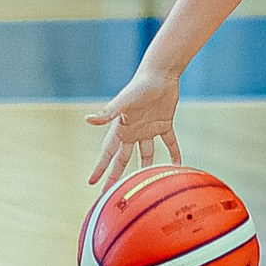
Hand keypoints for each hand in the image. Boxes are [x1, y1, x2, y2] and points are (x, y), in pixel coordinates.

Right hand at [86, 67, 183, 189]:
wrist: (159, 74)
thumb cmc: (139, 86)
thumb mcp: (122, 102)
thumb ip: (107, 113)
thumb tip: (88, 120)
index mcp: (121, 128)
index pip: (108, 153)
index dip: (101, 168)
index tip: (92, 182)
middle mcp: (133, 131)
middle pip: (123, 158)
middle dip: (116, 174)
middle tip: (109, 191)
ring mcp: (148, 128)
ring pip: (146, 153)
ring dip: (145, 167)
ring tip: (143, 183)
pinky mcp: (164, 123)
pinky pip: (169, 142)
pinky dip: (173, 152)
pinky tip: (177, 165)